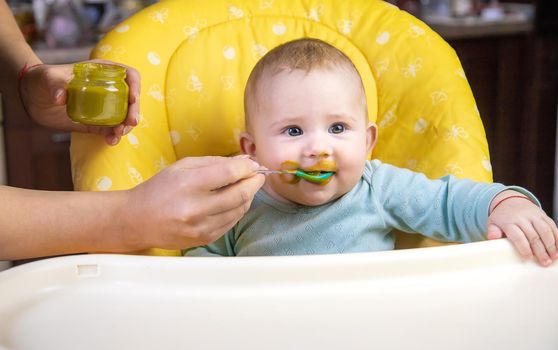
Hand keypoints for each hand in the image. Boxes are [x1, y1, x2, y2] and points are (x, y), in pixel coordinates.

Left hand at [18, 59, 140, 145]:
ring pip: (124, 116)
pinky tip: (111, 141)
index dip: (135, 86)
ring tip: (118, 134)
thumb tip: (60, 97)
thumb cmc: (42, 80)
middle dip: (134, 111)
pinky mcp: (96, 122)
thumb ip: (55, 83)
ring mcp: (104, 107)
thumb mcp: (49, 78)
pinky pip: (111, 130)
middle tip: (130, 123)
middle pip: (131, 99)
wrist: (32, 98)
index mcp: (103, 72)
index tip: (133, 99)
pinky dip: (114, 136)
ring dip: (126, 127)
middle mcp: (108, 89)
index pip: (129, 75)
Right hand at [122, 156, 264, 249]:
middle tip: (258, 176)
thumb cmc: (160, 189)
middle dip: (254, 183)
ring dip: (248, 197)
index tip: (253, 165)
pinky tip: (233, 202)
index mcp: (189, 184)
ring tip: (246, 187)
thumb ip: (215, 163)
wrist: (137, 220)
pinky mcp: (204, 239)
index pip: (230, 174)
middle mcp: (196, 208)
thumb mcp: (183, 167)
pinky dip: (237, 210)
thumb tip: (245, 162)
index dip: (247, 168)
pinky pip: (231, 223)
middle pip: (240, 194)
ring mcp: (201, 227)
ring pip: (239, 210)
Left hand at [487, 190, 557, 265]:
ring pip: (545, 231)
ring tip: (553, 257)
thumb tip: (492, 238)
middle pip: (533, 235)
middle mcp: (522, 217)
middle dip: (540, 250)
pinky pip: (552, 226)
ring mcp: (534, 215)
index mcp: (509, 221)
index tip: (528, 257)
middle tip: (544, 262)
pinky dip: (557, 237)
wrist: (510, 201)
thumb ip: (492, 231)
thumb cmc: (502, 217)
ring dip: (551, 245)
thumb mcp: (493, 223)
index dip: (523, 247)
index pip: (517, 236)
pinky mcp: (543, 215)